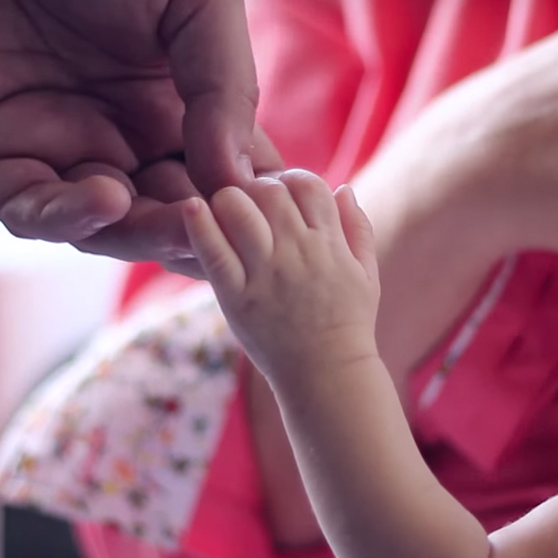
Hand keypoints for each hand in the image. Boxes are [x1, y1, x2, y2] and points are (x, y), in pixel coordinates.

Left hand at [0, 0, 282, 271]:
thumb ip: (224, 85)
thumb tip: (238, 179)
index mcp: (179, 100)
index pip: (226, 178)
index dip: (251, 206)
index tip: (279, 218)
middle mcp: (123, 132)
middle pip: (170, 216)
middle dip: (203, 233)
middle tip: (231, 237)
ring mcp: (58, 144)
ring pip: (105, 227)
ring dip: (145, 235)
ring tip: (181, 222)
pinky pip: (27, 208)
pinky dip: (66, 216)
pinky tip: (108, 197)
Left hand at [182, 170, 379, 380]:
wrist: (327, 378)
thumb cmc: (348, 324)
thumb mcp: (366, 274)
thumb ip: (358, 228)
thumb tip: (343, 188)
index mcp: (330, 244)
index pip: (306, 184)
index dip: (291, 180)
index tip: (281, 196)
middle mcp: (298, 253)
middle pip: (268, 190)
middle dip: (255, 187)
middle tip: (248, 204)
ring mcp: (265, 275)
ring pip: (237, 209)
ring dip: (227, 201)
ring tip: (225, 214)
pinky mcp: (236, 298)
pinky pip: (212, 251)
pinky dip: (198, 225)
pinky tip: (191, 209)